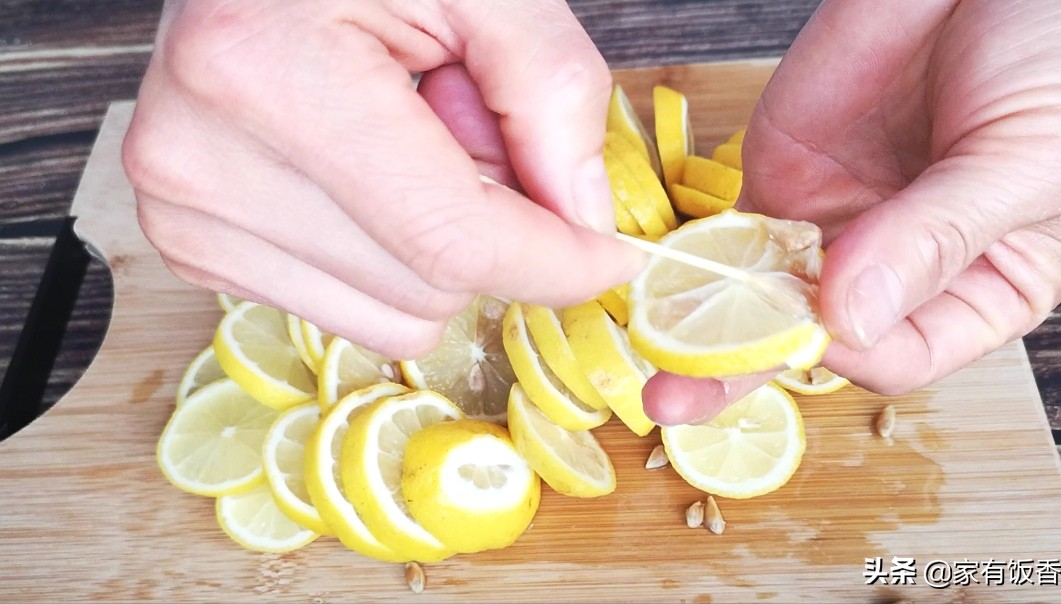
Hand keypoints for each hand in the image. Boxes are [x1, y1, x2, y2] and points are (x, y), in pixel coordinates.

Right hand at [122, 0, 642, 358]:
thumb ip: (551, 87)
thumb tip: (583, 223)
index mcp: (268, 72)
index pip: (449, 239)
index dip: (553, 262)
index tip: (607, 257)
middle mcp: (199, 162)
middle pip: (428, 291)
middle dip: (489, 228)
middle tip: (469, 126)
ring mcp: (184, 216)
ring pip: (392, 319)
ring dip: (436, 249)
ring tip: (408, 143)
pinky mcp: (192, 248)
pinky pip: (347, 311)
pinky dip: (387, 260)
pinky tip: (366, 178)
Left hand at [645, 0, 1060, 423]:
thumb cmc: (1054, 58)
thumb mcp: (1022, 159)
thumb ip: (937, 236)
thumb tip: (852, 318)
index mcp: (979, 283)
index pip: (902, 353)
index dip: (857, 351)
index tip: (823, 330)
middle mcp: (896, 265)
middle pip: (814, 339)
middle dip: (743, 372)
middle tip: (676, 401)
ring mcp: (834, 219)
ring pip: (760, 298)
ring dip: (702, 330)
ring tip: (653, 365)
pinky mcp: (784, 171)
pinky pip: (732, 230)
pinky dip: (697, 256)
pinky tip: (664, 283)